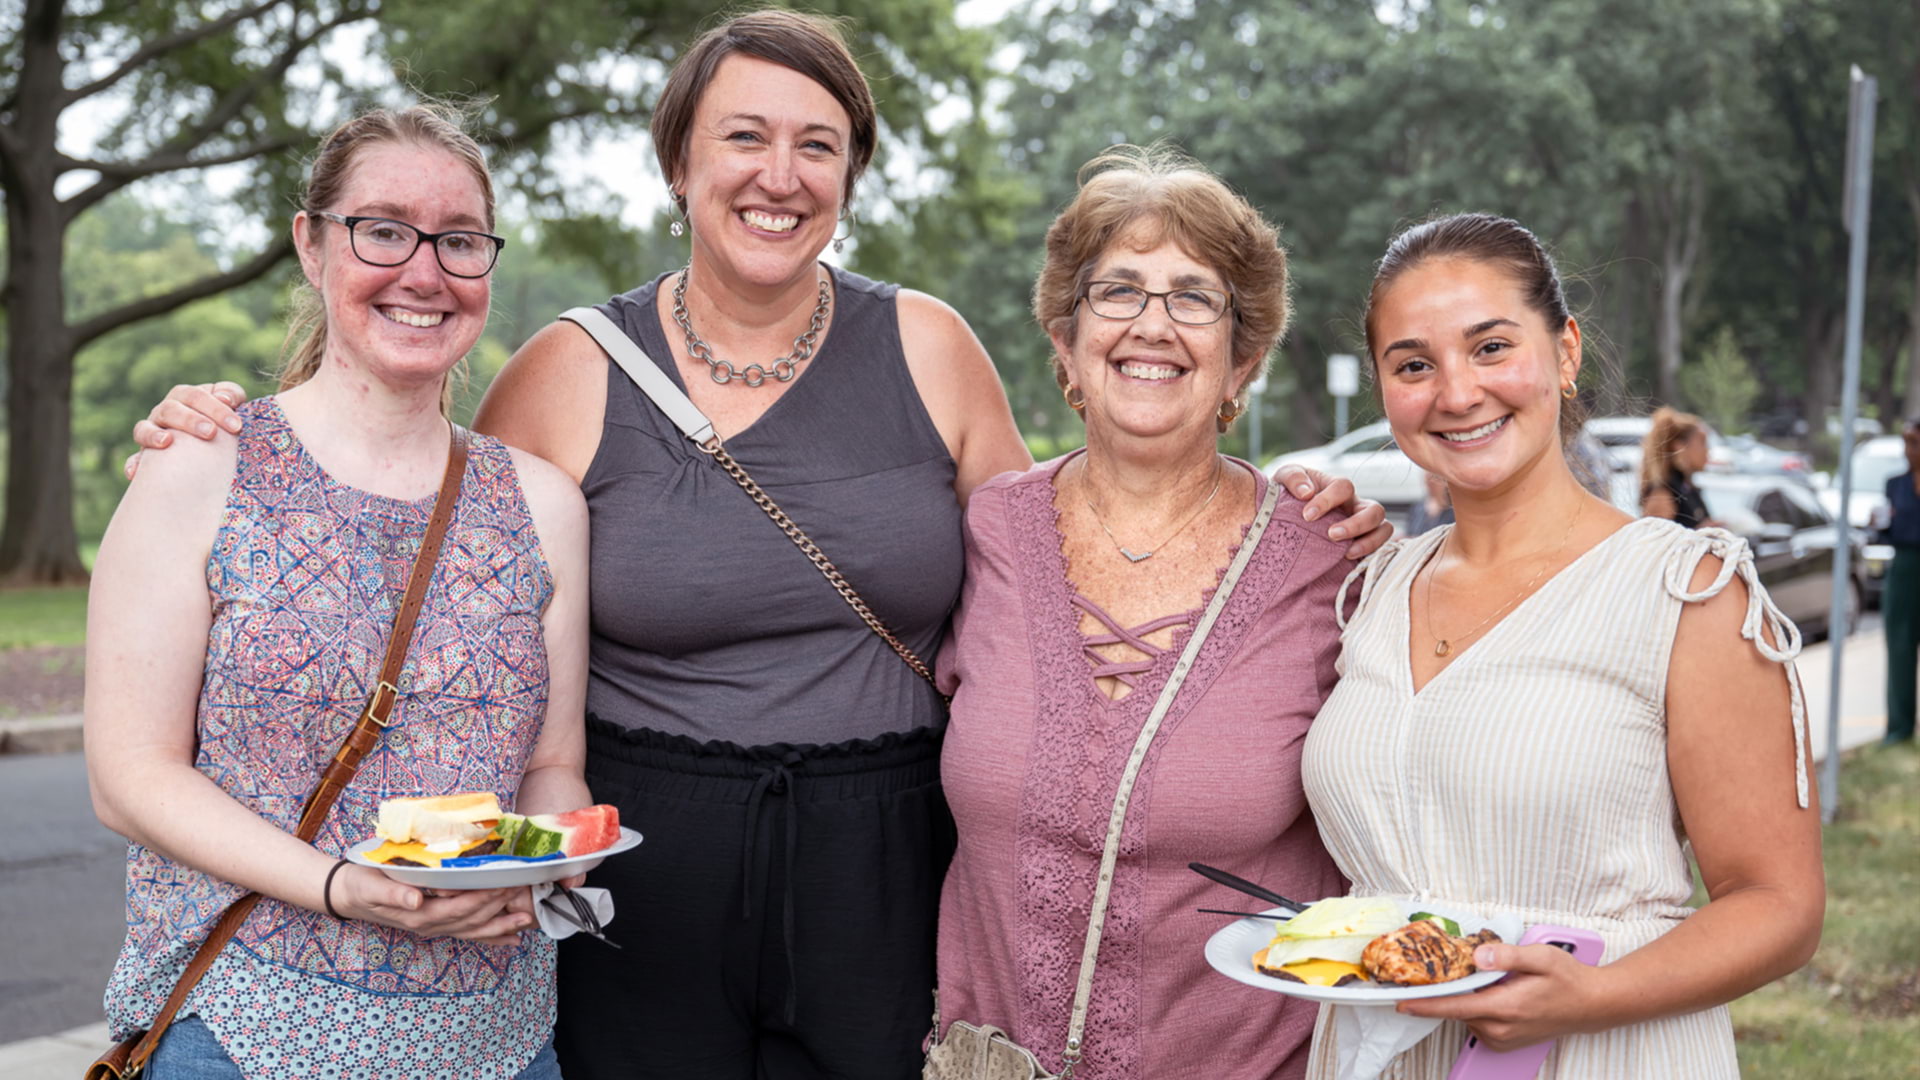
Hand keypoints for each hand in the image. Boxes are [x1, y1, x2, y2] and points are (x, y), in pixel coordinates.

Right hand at [123, 381, 249, 478]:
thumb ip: (231, 395)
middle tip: (210, 433)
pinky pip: (135, 459)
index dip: (216, 408)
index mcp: (184, 398)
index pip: (195, 396)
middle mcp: (164, 412)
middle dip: (190, 420)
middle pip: (170, 409)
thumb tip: (226, 398)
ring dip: (155, 435)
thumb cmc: (221, 422)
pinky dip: (134, 464)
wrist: (207, 450)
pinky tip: (135, 473)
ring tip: (167, 442)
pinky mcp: (145, 456)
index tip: (236, 426)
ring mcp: (152, 432)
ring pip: (144, 428)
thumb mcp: (229, 405)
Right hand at [331, 864, 533, 947]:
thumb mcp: (372, 886)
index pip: (458, 908)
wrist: (349, 896)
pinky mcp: (436, 923)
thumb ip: (394, 893)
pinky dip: (490, 937)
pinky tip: (510, 939)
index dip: (482, 898)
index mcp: (418, 915)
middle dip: (499, 908)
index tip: (504, 885)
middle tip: (524, 893)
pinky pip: (467, 933)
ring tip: (525, 921)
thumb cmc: (362, 885)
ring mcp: (434, 927)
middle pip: (471, 921)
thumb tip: (416, 900)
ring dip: (500, 927)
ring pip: (473, 931)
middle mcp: (429, 925)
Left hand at [1271, 464, 1393, 558]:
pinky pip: (1379, 550)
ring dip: (1369, 542)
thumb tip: (1305, 492)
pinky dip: (1371, 555)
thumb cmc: (1288, 494)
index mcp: (1337, 488)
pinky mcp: (1362, 546)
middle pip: (1374, 510)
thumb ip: (1293, 477)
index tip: (1307, 515)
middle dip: (1356, 523)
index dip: (1328, 500)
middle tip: (1332, 535)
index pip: (1343, 487)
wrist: (1280, 517)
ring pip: (1384, 529)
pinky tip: (1350, 562)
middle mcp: (1355, 506)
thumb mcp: (1285, 478)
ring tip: (1346, 554)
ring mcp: (1363, 526)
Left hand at [1395, 942, 1611, 1051]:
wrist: (1592, 1005)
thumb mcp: (1541, 956)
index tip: (1400, 1002)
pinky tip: (1488, 992)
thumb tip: (1478, 955)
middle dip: (1441, 994)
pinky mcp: (1505, 1041)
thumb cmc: (1568, 979)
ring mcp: (1503, 1038)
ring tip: (1477, 978)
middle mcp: (1501, 1028)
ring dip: (1463, 999)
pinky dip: (1475, 1007)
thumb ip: (1507, 955)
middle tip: (1431, 973)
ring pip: (1466, 1016)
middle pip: (1456, 1010)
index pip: (1455, 1007)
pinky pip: (1477, 1023)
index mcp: (1506, 1007)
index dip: (1425, 1005)